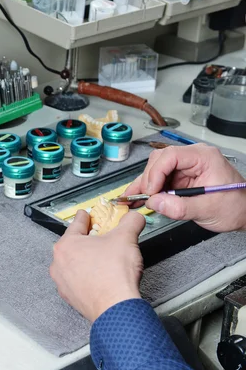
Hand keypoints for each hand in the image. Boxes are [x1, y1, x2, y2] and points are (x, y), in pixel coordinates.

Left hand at [50, 210, 145, 322]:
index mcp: (66, 245)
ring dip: (86, 260)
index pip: (77, 224)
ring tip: (102, 260)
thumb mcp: (126, 238)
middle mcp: (59, 263)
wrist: (115, 307)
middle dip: (87, 240)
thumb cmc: (114, 275)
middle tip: (100, 239)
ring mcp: (62, 282)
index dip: (85, 217)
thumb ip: (130, 222)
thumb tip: (134, 217)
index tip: (85, 215)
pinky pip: (77, 281)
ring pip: (74, 263)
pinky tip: (100, 277)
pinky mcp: (70, 297)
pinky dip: (87, 277)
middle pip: (74, 244)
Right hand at [124, 144, 245, 232]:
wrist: (245, 213)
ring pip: (155, 169)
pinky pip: (159, 179)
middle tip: (142, 198)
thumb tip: (155, 202)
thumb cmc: (235, 207)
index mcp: (204, 157)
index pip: (171, 156)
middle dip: (148, 180)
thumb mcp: (209, 209)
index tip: (151, 192)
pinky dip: (149, 190)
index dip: (156, 173)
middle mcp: (193, 158)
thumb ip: (180, 207)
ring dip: (144, 185)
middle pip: (159, 161)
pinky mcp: (180, 178)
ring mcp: (185, 167)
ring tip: (133, 199)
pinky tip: (138, 198)